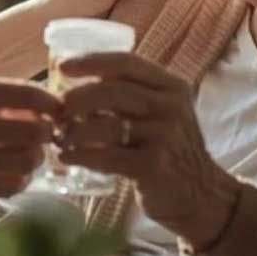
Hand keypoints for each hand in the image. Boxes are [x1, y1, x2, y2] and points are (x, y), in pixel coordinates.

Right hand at [0, 74, 59, 197]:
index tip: (55, 107)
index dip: (52, 103)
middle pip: (36, 131)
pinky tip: (13, 173)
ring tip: (29, 152)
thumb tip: (30, 104)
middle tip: (45, 132)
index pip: (31, 95)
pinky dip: (19, 181)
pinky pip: (6, 187)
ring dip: (35, 157)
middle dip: (47, 131)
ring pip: (26, 162)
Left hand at [53, 53, 238, 248]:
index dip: (91, 61)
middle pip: (113, 91)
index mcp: (171, 86)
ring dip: (75, 130)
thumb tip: (76, 82)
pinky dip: (81, 156)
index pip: (126, 62)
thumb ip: (130, 93)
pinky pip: (107, 156)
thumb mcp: (159, 112)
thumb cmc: (169, 149)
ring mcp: (165, 136)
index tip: (62, 66)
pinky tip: (67, 157)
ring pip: (107, 125)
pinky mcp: (154, 166)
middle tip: (56, 110)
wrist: (201, 194)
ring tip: (58, 136)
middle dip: (77, 98)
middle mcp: (171, 107)